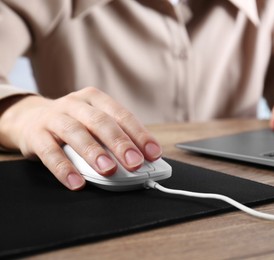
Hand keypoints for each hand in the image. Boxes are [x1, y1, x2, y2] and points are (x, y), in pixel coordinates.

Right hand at [0, 87, 161, 189]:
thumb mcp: (94, 124)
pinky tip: (76, 182)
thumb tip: (140, 162)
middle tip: (135, 163)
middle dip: (120, 143)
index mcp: (96, 100)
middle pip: (101, 122)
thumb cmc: (72, 124)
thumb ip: (114, 139)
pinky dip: (64, 168)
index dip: (139, 134)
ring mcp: (54, 117)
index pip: (122, 115)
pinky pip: (50, 152)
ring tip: (108, 170)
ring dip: (94, 152)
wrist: (28, 119)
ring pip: (75, 133)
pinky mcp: (35, 134)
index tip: (153, 153)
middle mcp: (75, 104)